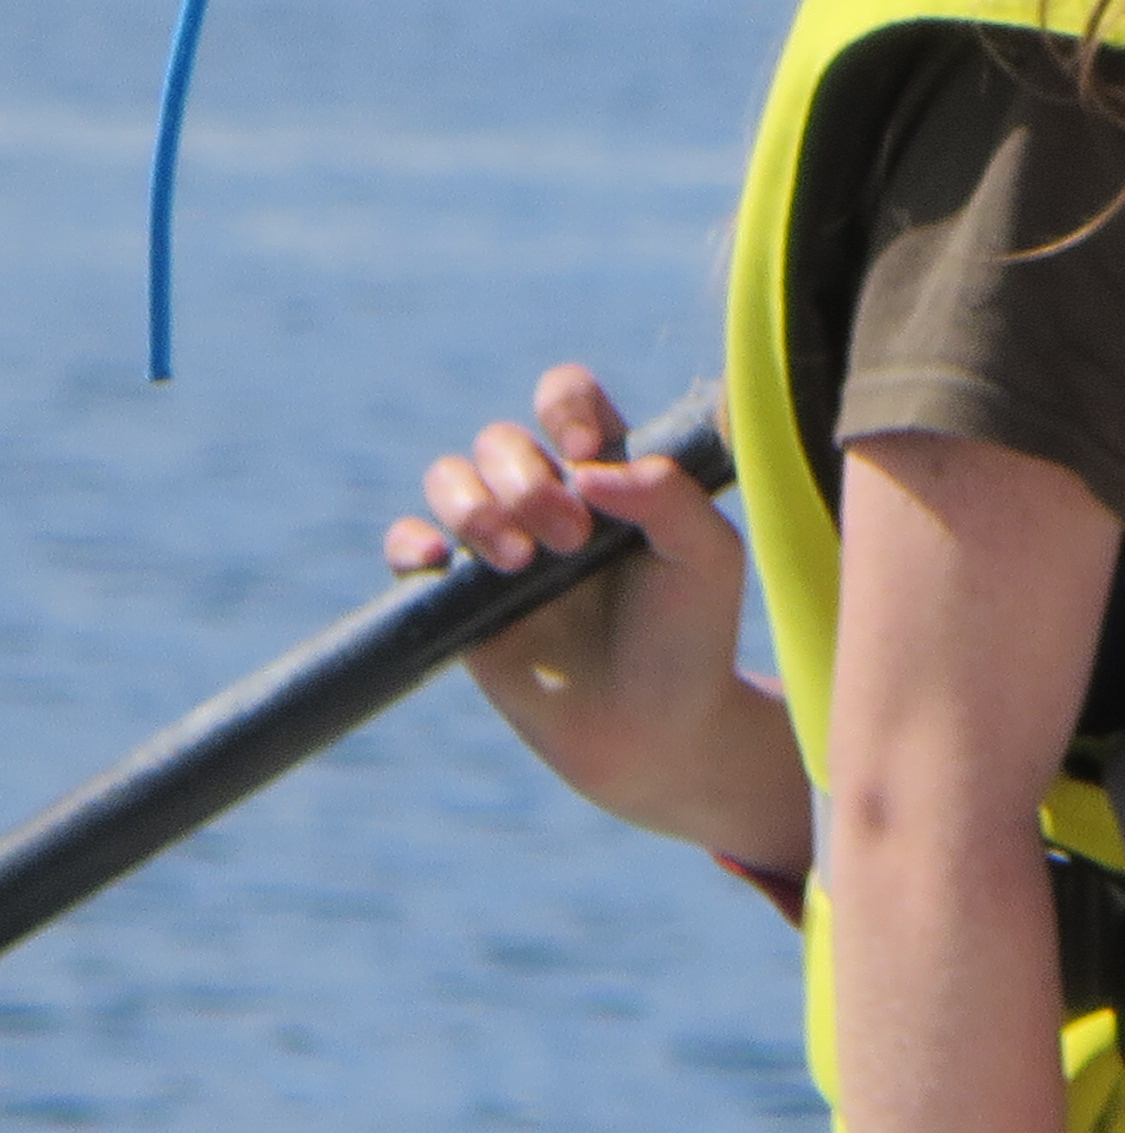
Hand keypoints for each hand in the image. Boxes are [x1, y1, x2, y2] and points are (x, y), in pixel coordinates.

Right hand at [386, 363, 807, 870]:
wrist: (655, 732)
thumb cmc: (691, 637)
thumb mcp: (707, 556)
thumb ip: (667, 494)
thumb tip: (588, 468)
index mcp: (611, 473)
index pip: (569, 400)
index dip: (566, 406)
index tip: (588, 450)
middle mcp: (551, 500)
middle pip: (500, 440)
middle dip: (526, 478)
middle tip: (572, 541)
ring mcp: (501, 547)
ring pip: (449, 478)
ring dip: (474, 504)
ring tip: (521, 563)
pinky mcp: (461, 601)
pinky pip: (408, 547)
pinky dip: (412, 543)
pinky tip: (441, 562)